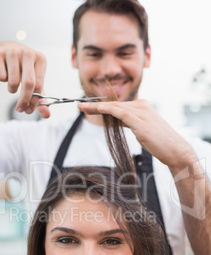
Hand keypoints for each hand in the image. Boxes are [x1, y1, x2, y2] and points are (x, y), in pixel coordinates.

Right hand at [0, 41, 49, 117]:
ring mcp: (12, 51)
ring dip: (12, 89)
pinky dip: (1, 79)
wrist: (3, 52)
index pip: (39, 85)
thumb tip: (47, 115)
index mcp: (40, 59)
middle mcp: (28, 53)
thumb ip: (40, 99)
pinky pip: (0, 76)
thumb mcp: (33, 82)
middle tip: (20, 109)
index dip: (34, 101)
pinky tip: (3, 72)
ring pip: (13, 82)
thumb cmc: (21, 69)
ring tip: (12, 84)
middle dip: (24, 101)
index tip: (29, 110)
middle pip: (28, 83)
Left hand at [79, 99, 196, 168]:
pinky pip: (121, 112)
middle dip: (95, 105)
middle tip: (79, 105)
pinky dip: (108, 109)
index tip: (87, 106)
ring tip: (82, 107)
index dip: (100, 105)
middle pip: (113, 104)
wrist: (174, 150)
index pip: (117, 105)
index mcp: (141, 106)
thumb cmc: (158, 142)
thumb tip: (114, 120)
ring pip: (115, 107)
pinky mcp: (140, 121)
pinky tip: (98, 109)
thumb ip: (128, 122)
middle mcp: (141, 106)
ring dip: (96, 107)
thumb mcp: (140, 129)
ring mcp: (141, 112)